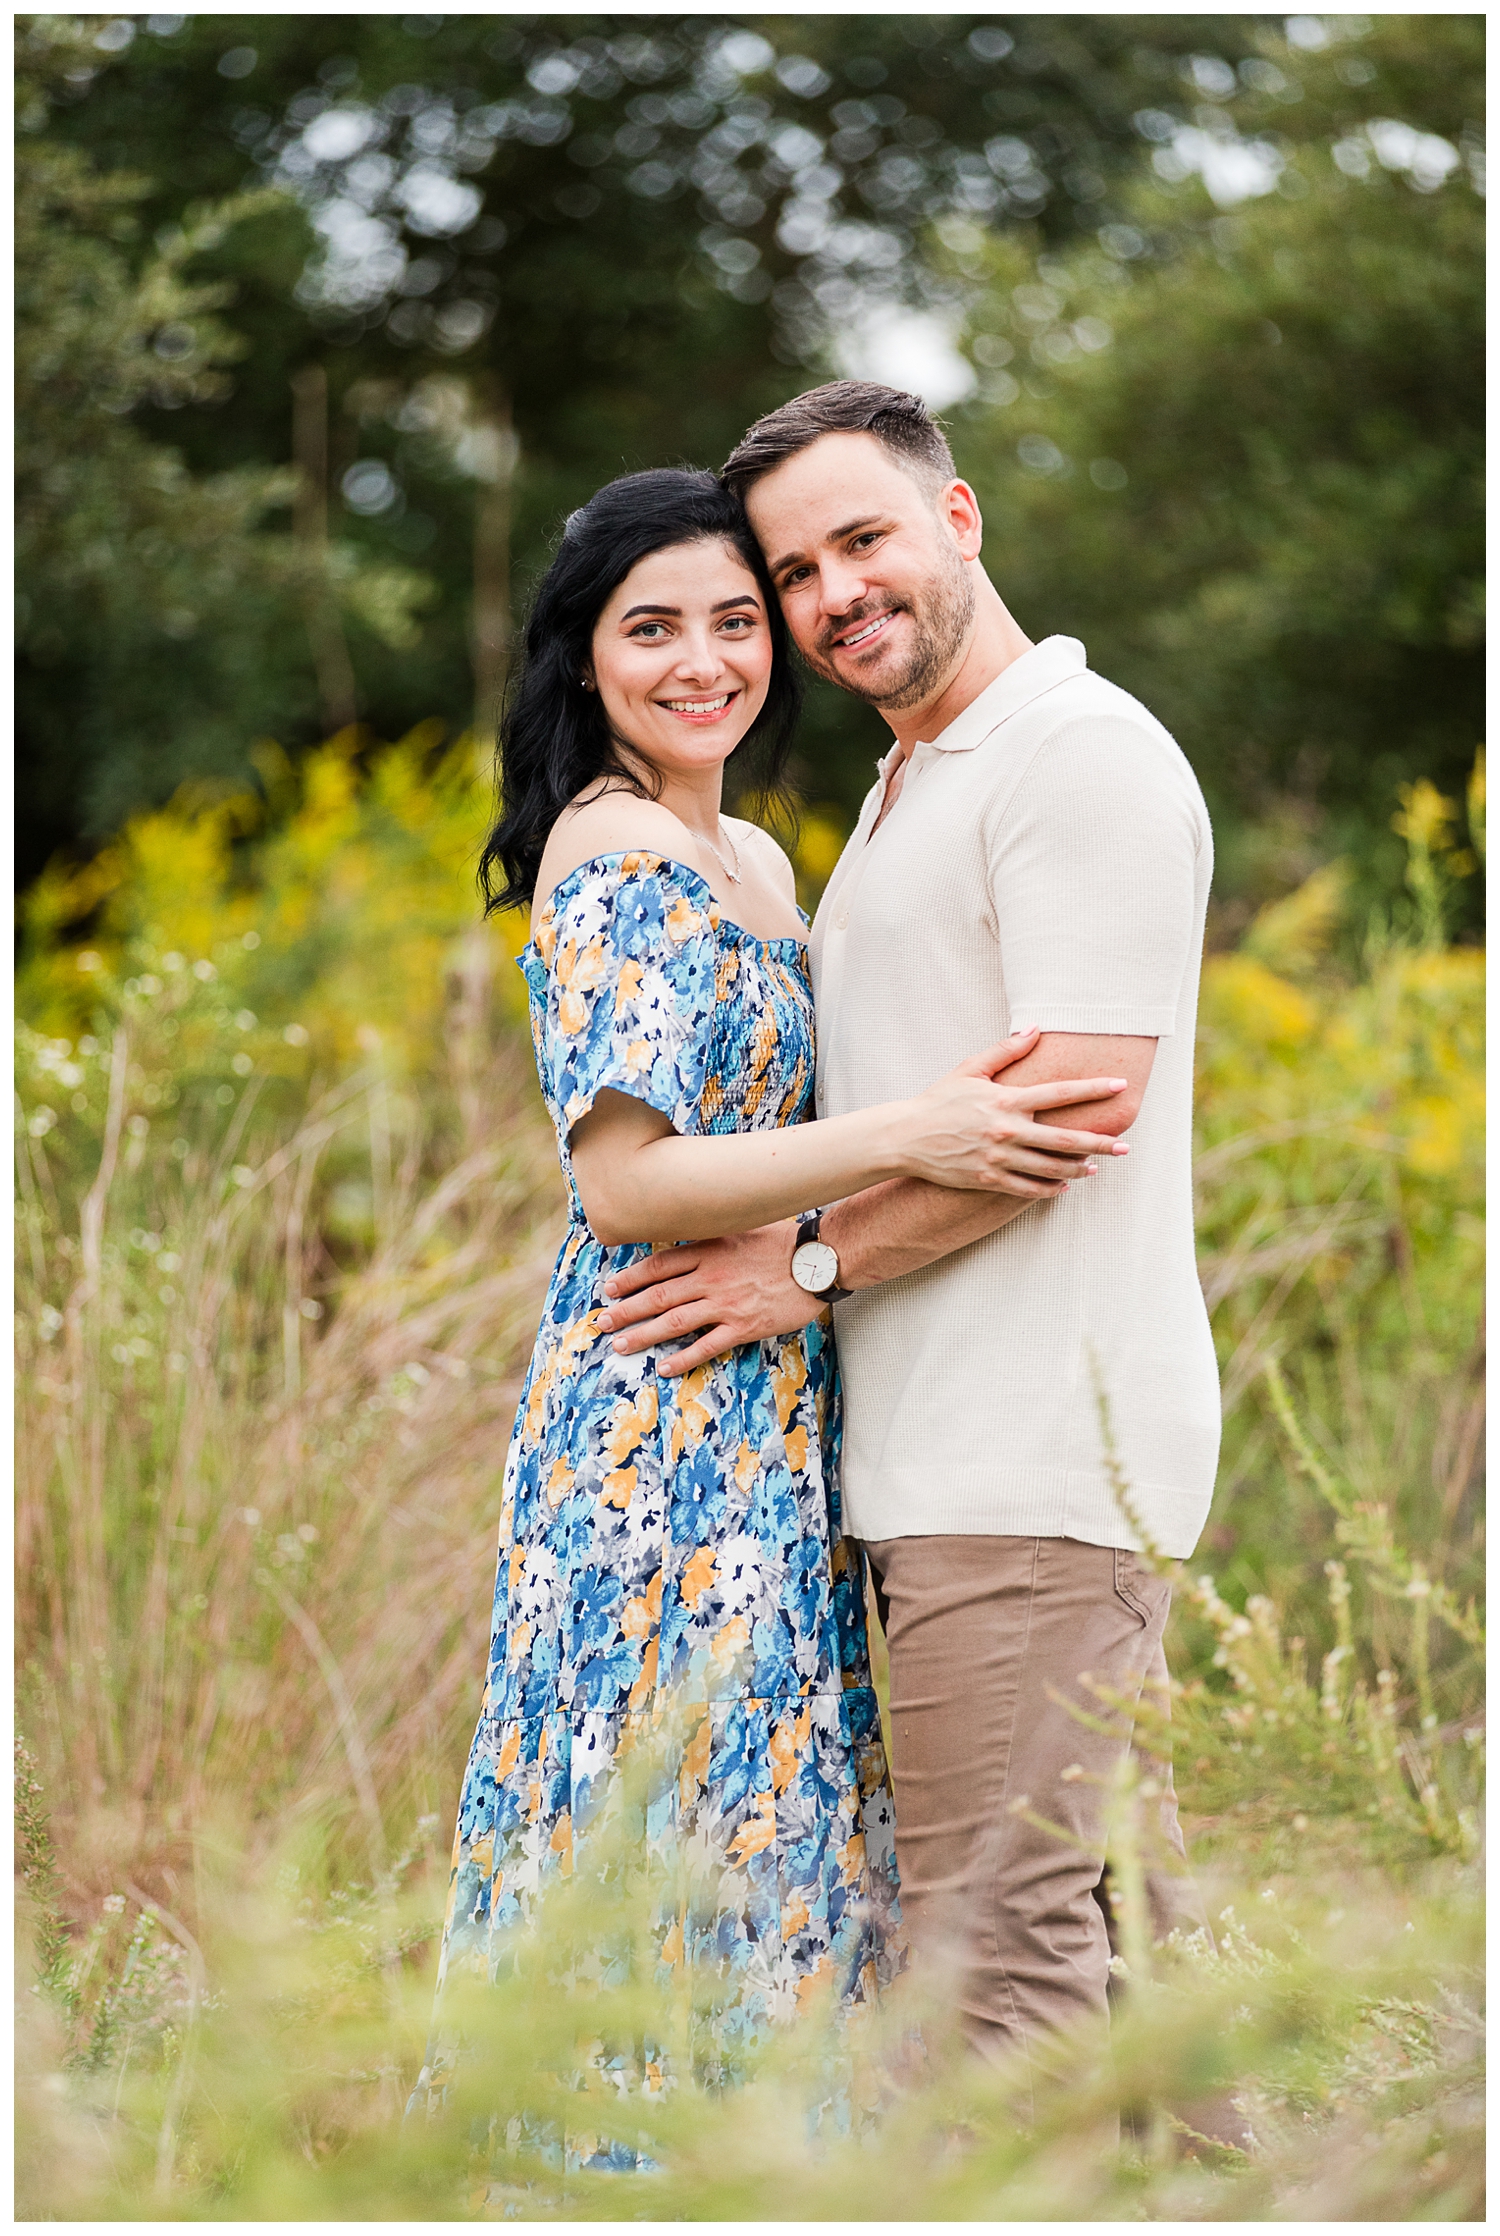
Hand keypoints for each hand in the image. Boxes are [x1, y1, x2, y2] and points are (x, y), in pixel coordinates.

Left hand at [598, 1220, 812, 1375]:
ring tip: (621, 1345)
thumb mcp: (742, 1229)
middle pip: (658, 1296)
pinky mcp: (744, 1326)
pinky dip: (684, 1358)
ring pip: (675, 1322)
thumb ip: (712, 1239)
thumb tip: (686, 1245)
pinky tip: (666, 1366)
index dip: (631, 1279)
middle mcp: (711, 1278)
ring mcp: (726, 1304)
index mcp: (709, 1251)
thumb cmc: (783, 1242)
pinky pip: (707, 1345)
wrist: (818, 1261)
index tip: (611, 1289)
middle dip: (627, 1310)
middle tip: (603, 1322)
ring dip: (644, 1334)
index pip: (659, 1266)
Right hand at [899, 1036, 1131, 1196]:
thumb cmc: (939, 1100)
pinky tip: (1065, 1186)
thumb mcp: (969, 1069)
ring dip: (1079, 1169)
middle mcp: (1006, 1131)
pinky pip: (1028, 1189)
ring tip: (1097, 1169)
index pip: (1060, 1093)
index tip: (1121, 1086)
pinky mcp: (988, 1180)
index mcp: (1006, 1100)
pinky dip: (1050, 1189)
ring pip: (1051, 1168)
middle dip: (1100, 1143)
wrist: (905, 1137)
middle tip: (1126, 1147)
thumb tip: (1036, 1028)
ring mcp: (998, 1159)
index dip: (1093, 1089)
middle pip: (1064, 1139)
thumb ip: (1005, 1051)